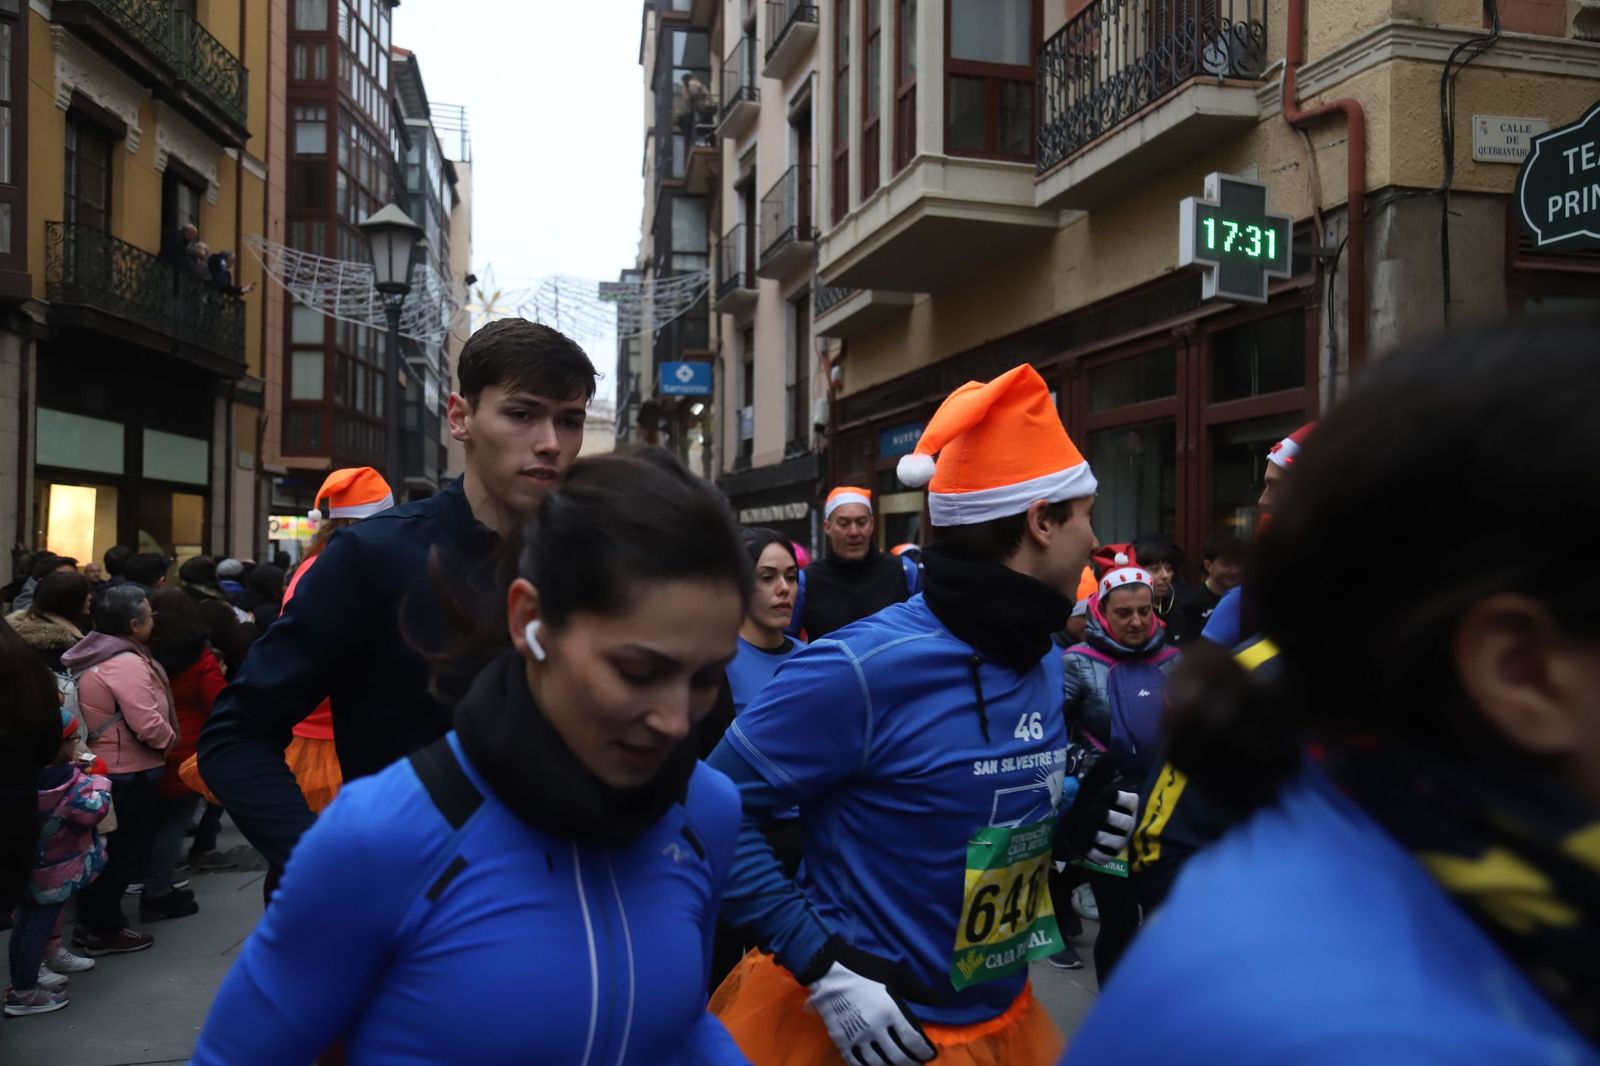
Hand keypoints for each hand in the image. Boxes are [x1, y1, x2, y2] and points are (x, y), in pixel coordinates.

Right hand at [807, 961, 935, 1064]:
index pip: (913, 1041)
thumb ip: (919, 991)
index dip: (924, 1052)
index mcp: (891, 1011)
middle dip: (911, 1063)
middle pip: (898, 1057)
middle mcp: (875, 1028)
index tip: (930, 1055)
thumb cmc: (866, 969)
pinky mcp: (841, 1041)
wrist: (829, 970)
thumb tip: (941, 1000)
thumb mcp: (896, 974)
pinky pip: (857, 1063)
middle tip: (917, 1063)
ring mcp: (857, 1037)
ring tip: (899, 1065)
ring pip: (878, 1064)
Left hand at [1054, 756, 1133, 863]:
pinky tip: (1084, 848)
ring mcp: (1121, 841)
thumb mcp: (1100, 784)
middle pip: (1124, 823)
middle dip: (1108, 818)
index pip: (1131, 801)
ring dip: (1100, 837)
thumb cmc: (1096, 800)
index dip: (1120, 798)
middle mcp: (1129, 823)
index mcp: (1130, 805)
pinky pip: (1105, 857)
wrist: (1088, 822)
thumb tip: (1112, 752)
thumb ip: (1106, 771)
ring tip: (1083, 831)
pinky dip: (1095, 854)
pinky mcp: (1111, 855)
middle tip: (1094, 813)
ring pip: (1115, 841)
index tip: (1107, 793)